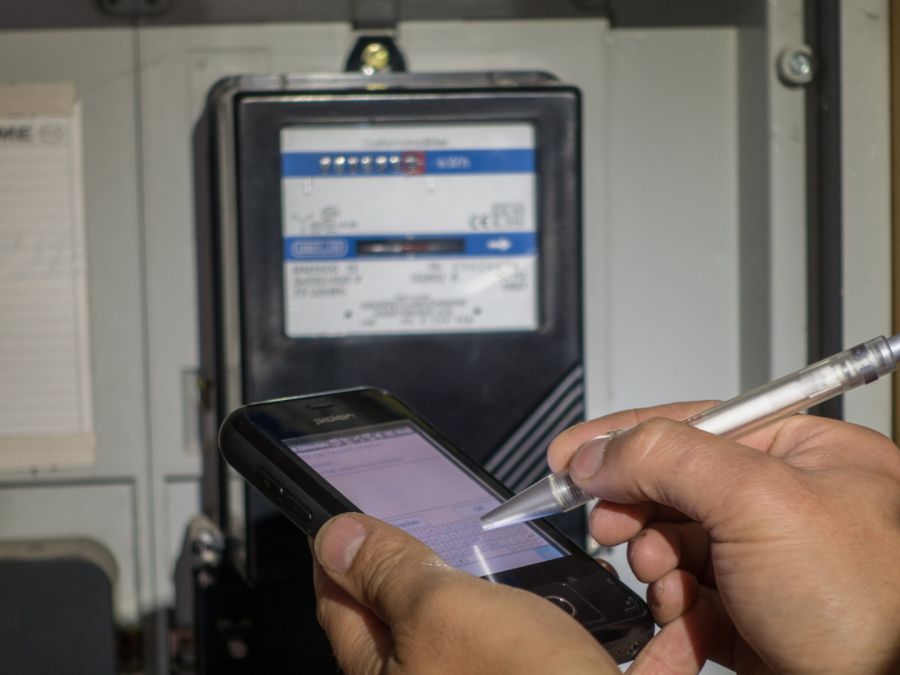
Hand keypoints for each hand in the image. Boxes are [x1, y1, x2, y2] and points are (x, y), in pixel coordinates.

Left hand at [311, 513, 614, 674]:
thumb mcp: (443, 609)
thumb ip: (386, 571)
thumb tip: (333, 537)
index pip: (336, 603)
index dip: (335, 552)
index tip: (339, 517)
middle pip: (386, 618)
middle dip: (396, 566)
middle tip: (403, 520)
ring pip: (439, 629)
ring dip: (453, 586)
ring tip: (464, 548)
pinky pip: (480, 644)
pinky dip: (492, 612)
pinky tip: (516, 593)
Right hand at [548, 403, 899, 673]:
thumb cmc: (873, 604)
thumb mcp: (760, 501)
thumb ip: (668, 459)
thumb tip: (600, 453)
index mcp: (797, 453)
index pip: (689, 424)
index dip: (621, 438)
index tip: (567, 456)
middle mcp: (779, 504)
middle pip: (670, 488)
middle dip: (637, 513)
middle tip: (615, 527)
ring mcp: (761, 563)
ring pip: (668, 550)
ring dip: (654, 571)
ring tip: (668, 586)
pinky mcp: (747, 618)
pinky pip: (683, 604)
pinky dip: (668, 621)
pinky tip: (674, 633)